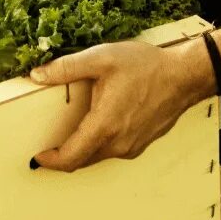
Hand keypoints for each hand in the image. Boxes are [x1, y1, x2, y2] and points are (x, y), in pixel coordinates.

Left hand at [29, 39, 212, 170]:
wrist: (183, 76)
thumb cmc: (146, 67)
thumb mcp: (101, 58)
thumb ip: (66, 68)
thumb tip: (37, 75)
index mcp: (105, 125)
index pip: (71, 157)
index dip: (50, 160)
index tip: (37, 156)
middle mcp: (119, 143)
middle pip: (82, 160)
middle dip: (62, 156)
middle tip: (46, 143)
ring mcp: (131, 147)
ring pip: (97, 156)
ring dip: (80, 150)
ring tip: (66, 133)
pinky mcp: (140, 144)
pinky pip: (112, 150)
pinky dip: (97, 145)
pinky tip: (94, 125)